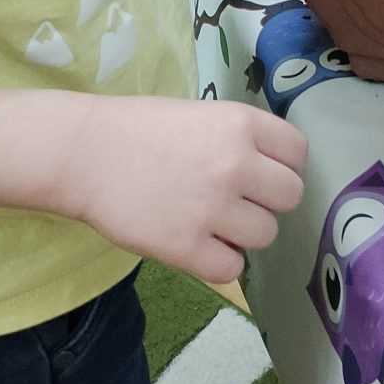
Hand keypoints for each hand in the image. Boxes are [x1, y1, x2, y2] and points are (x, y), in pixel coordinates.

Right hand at [70, 96, 308, 284]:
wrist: (85, 153)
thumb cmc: (142, 129)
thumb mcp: (203, 115)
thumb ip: (241, 139)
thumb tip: (272, 172)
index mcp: (240, 124)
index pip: (298, 153)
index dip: (280, 165)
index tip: (259, 171)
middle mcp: (235, 163)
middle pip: (290, 196)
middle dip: (267, 201)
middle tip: (236, 200)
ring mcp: (212, 207)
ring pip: (266, 234)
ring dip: (244, 233)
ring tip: (212, 221)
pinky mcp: (186, 247)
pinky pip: (232, 268)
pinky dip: (219, 261)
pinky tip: (199, 244)